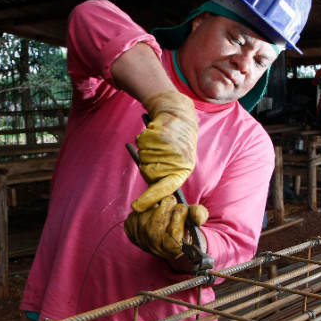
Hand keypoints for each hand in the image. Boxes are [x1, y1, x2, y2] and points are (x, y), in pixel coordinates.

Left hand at [124, 196, 208, 258]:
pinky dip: (142, 209)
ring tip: (160, 209)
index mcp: (173, 247)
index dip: (179, 211)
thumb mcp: (193, 220)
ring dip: (153, 206)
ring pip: (145, 214)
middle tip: (170, 204)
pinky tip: (149, 213)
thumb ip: (199, 215)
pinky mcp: (130, 231)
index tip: (181, 210)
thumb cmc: (182, 226)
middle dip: (166, 206)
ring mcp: (140, 239)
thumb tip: (197, 218)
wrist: (165, 235)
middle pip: (158, 219)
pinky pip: (134, 213)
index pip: (175, 223)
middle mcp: (154, 246)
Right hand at [132, 90, 197, 212]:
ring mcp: (170, 147)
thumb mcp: (177, 161)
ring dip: (146, 149)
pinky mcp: (161, 134)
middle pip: (148, 172)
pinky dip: (144, 138)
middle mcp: (178, 160)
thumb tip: (152, 195)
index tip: (136, 207)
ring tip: (158, 142)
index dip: (150, 198)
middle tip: (157, 153)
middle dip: (146, 164)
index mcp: (183, 170)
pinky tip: (155, 134)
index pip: (166, 188)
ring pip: (143, 156)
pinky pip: (141, 143)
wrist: (178, 113)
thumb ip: (165, 176)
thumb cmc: (176, 141)